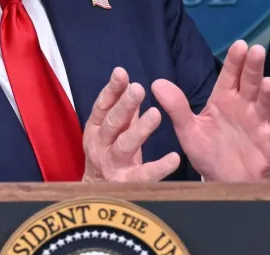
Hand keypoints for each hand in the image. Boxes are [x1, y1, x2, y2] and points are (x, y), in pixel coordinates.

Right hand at [81, 67, 180, 182]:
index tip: (121, 73)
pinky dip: (159, 167)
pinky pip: (143, 175)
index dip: (111, 90)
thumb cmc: (110, 154)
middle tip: (138, 88)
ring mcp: (112, 165)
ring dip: (139, 130)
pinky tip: (174, 158)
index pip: (103, 106)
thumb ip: (125, 111)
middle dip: (125, 105)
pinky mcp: (126, 184)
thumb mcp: (115, 131)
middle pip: (112, 123)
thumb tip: (133, 84)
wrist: (96, 196)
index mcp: (96, 129)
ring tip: (156, 114)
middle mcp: (100, 146)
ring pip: (124, 146)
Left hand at [152, 40, 269, 181]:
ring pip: (265, 106)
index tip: (240, 45)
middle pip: (251, 83)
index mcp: (225, 100)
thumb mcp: (189, 130)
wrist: (222, 181)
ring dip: (268, 95)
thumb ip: (176, 107)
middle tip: (257, 50)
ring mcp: (259, 125)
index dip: (235, 61)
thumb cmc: (209, 150)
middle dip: (254, 67)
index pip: (230, 76)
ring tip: (269, 83)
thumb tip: (156, 83)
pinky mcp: (268, 147)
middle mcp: (245, 108)